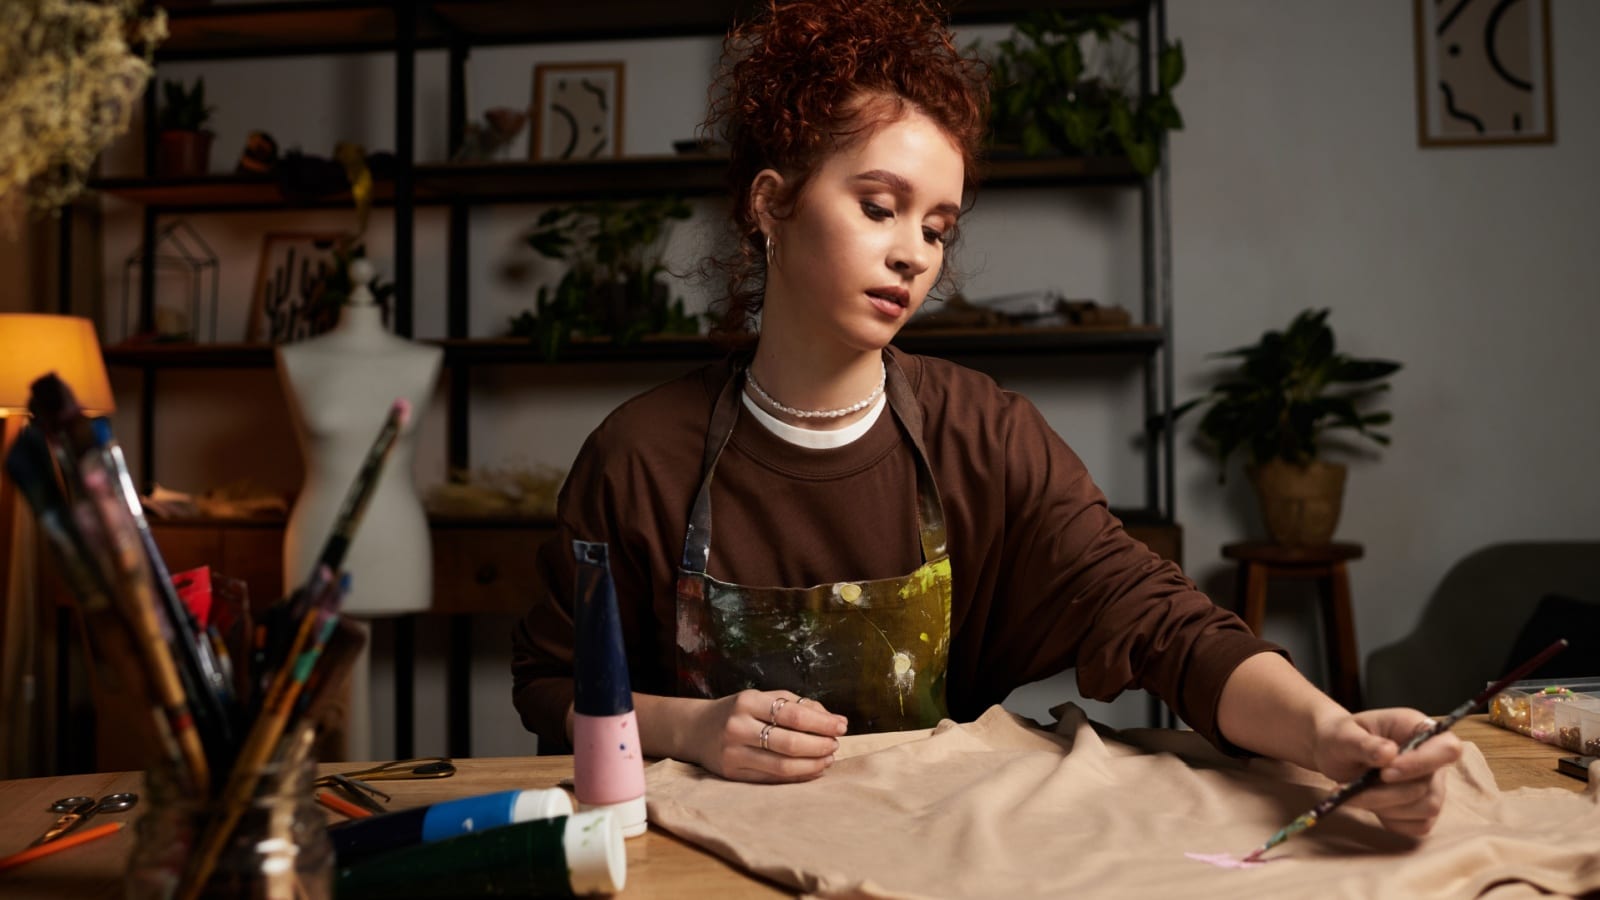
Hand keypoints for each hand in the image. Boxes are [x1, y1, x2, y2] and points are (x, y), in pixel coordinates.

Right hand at [691, 690, 848, 783]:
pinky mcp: (733, 774)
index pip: (793, 715)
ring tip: (828, 758)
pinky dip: (797, 776)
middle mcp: (738, 727)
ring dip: (812, 764)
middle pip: (789, 743)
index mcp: (747, 702)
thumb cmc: (739, 711)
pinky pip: (772, 779)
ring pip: (782, 766)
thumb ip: (798, 705)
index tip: (842, 725)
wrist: (697, 729)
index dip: (822, 722)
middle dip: (820, 745)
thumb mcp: (763, 698)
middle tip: (835, 744)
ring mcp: (733, 753)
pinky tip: (812, 770)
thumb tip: (834, 720)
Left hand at [1310, 707, 1462, 835]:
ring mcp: (1432, 784)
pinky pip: (1419, 825)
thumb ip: (1364, 744)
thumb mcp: (1343, 735)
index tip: (1385, 773)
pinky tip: (1371, 805)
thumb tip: (1388, 754)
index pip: (1447, 748)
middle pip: (1429, 786)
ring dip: (1386, 807)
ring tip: (1354, 795)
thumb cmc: (1342, 738)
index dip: (1422, 763)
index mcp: (1418, 728)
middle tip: (1350, 790)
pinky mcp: (1423, 808)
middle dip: (1386, 793)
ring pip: (1426, 808)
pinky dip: (1392, 821)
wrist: (1336, 753)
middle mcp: (1432, 757)